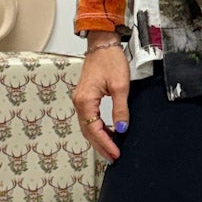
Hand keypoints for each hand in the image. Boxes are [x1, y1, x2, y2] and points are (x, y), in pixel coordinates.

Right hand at [73, 44, 129, 162]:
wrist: (103, 44)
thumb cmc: (110, 60)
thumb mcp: (120, 86)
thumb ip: (120, 110)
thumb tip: (121, 129)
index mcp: (85, 101)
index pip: (94, 130)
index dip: (106, 143)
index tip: (116, 154)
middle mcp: (79, 102)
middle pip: (88, 132)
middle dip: (101, 146)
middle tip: (113, 158)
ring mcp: (81, 100)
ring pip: (88, 127)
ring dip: (99, 139)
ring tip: (112, 150)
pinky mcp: (85, 98)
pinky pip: (89, 119)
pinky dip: (98, 129)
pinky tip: (108, 133)